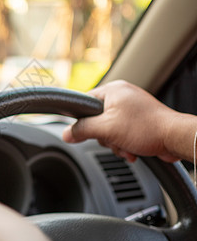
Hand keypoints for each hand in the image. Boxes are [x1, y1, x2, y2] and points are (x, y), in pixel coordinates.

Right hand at [62, 80, 178, 161]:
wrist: (175, 139)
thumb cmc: (146, 128)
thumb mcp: (106, 129)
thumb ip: (83, 130)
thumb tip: (66, 134)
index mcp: (113, 90)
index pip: (84, 102)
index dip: (82, 119)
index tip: (84, 131)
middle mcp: (122, 96)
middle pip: (96, 120)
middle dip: (105, 137)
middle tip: (114, 139)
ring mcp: (131, 109)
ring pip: (109, 130)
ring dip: (115, 143)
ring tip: (126, 146)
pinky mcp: (139, 121)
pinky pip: (121, 133)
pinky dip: (124, 144)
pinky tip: (132, 150)